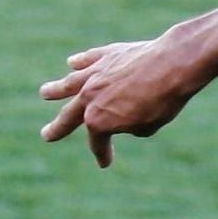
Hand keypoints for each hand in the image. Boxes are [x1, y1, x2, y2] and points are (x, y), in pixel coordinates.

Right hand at [38, 35, 207, 168]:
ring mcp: (95, 74)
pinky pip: (88, 60)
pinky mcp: (107, 55)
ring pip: (70, 83)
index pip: (97, 141)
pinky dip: (80, 62)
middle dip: (59, 128)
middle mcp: (89, 97)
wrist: (172, 65)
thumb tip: (124, 116)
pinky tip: (73, 63)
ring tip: (45, 93)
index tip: (105, 163)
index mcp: (98, 121)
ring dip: (57, 90)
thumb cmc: (163, 101)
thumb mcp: (149, 126)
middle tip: (47, 136)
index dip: (102, 153)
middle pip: (70, 116)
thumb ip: (131, 125)